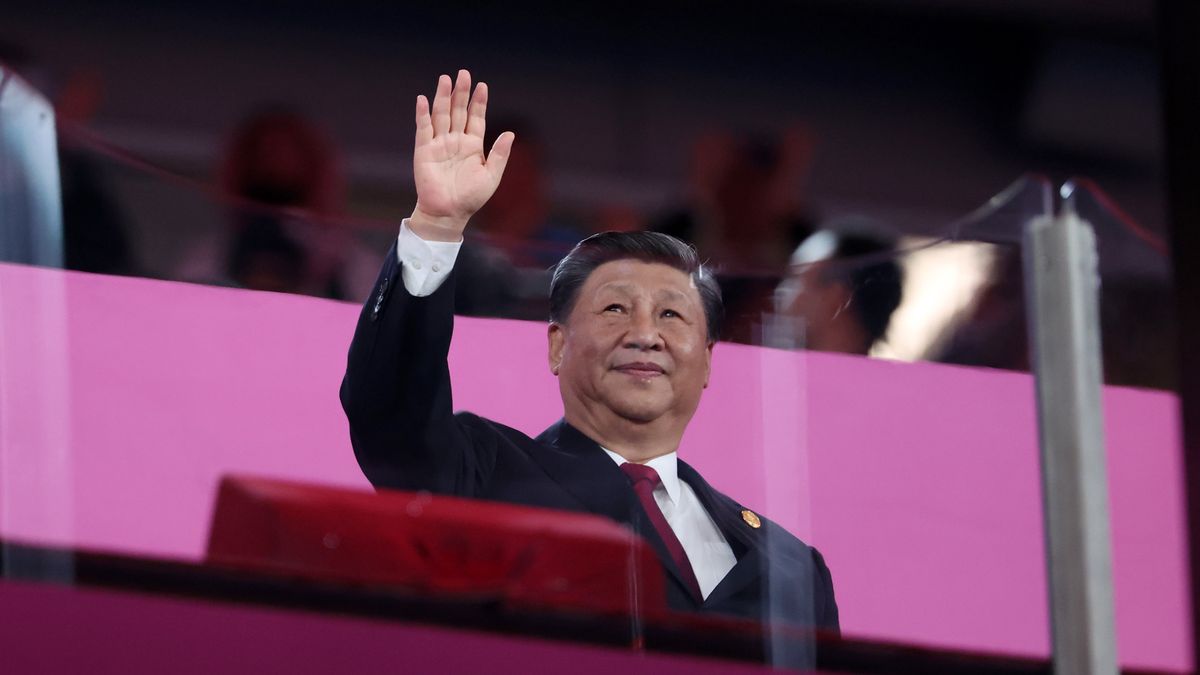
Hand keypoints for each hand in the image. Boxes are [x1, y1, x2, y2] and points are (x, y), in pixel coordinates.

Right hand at [409, 70, 514, 241]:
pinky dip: (423, 114)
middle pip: (459, 111)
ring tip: (445, 79)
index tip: (482, 86)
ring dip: (443, 97)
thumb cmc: (471, 198)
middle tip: (464, 73)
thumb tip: (510, 133)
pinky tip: (423, 99)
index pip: (476, 118)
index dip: (479, 102)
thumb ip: (499, 154)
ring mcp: (439, 144)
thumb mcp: (491, 176)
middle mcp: (456, 141)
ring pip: (442, 115)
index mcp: (473, 146)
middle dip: (461, 93)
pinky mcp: (424, 151)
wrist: (449, 213)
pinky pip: (423, 129)